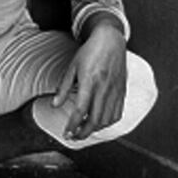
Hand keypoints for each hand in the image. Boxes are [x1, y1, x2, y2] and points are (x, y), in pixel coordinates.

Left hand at [53, 22, 126, 140]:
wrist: (111, 40)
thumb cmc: (90, 51)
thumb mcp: (72, 67)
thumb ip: (64, 88)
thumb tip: (55, 105)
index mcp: (90, 81)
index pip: (81, 110)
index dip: (73, 125)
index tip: (66, 133)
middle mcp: (104, 88)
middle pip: (95, 119)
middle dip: (83, 132)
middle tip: (73, 136)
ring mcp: (115, 91)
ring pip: (107, 119)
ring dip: (95, 129)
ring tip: (84, 130)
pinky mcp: (122, 91)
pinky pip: (117, 114)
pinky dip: (108, 123)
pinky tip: (99, 123)